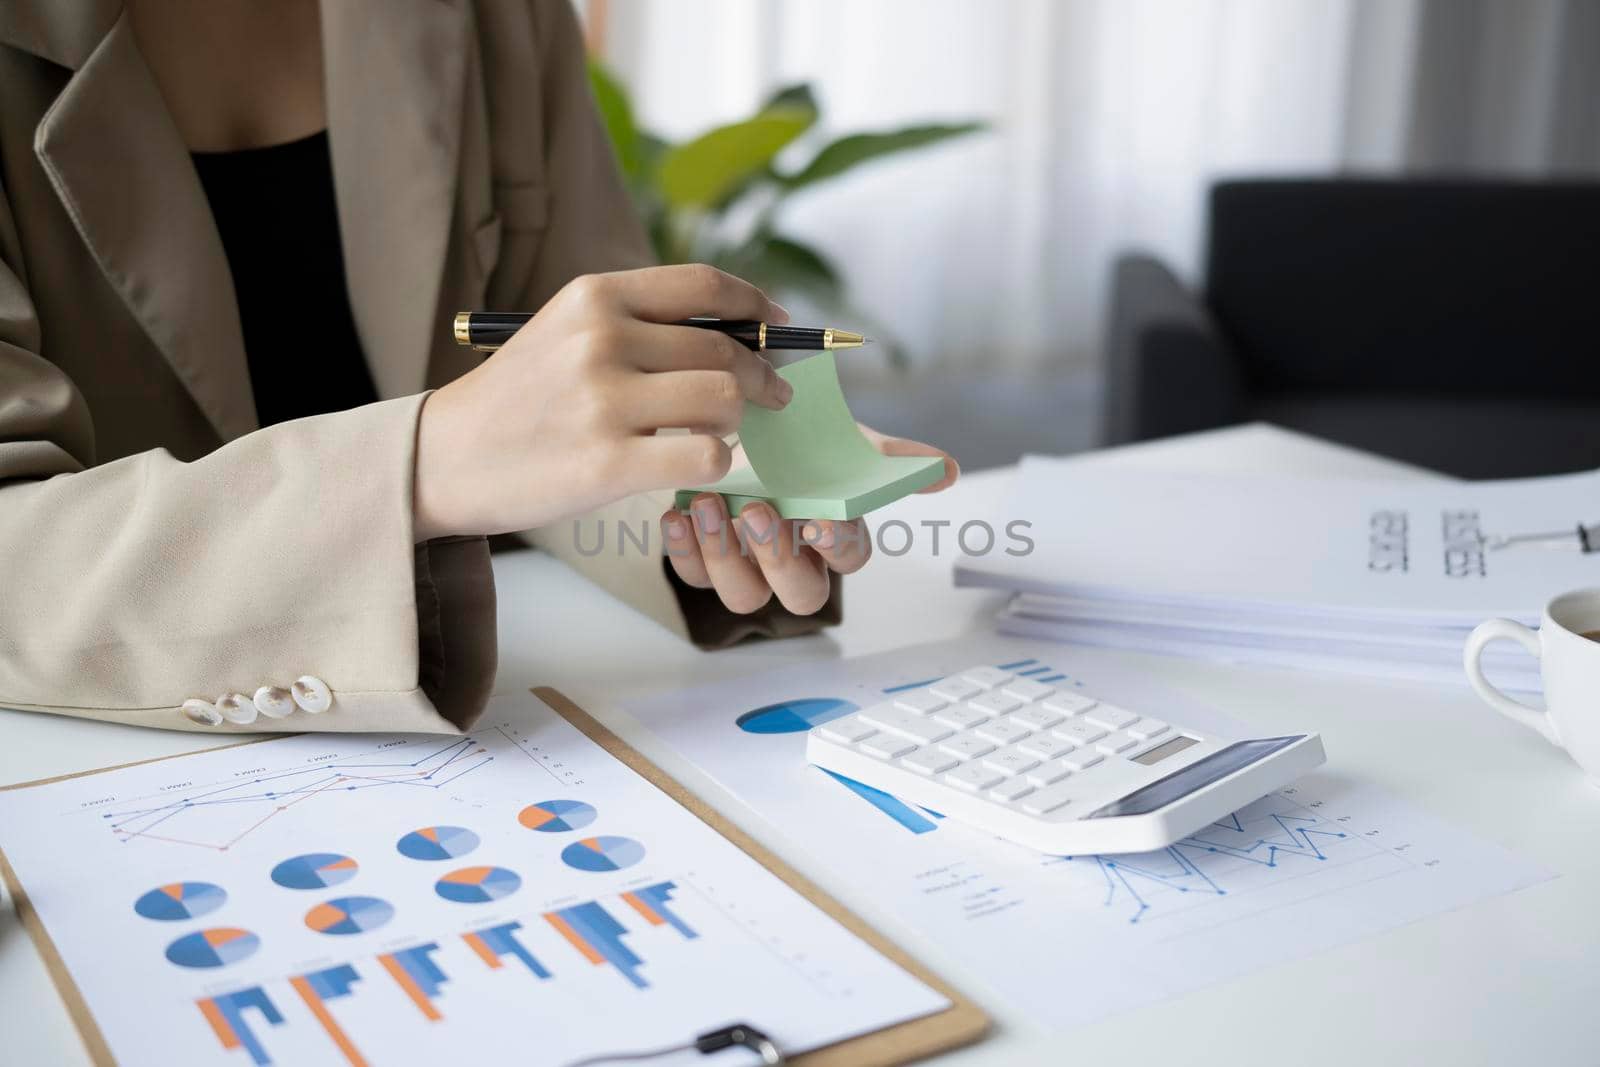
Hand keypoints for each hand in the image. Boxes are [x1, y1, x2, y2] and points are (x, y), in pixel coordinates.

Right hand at [414, 265, 791, 539]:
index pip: (704, 287)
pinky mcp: (608, 461)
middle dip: (762, 376)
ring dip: (737, 420)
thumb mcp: (565, 332)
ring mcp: (604, 400)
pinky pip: (706, 454)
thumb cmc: (518, 399)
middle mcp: (601, 338)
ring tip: (721, 431)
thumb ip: (638, 324)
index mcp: (594, 296)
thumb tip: (736, 335)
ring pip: (725, 399)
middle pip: (725, 350)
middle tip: (772, 398)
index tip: (777, 326)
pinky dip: (717, 461)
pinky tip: (696, 462)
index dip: (756, 306)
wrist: (446, 456)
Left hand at [661, 430, 957, 615]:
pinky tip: (679, 512)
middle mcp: (794, 562)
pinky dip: (684, 548)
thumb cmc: (799, 445)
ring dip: (725, 556)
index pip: (849, 555)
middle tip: (756, 512)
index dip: (836, 543)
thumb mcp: (844, 442)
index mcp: (834, 536)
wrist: (741, 430)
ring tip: (707, 506)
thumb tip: (945, 470)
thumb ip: (891, 457)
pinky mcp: (703, 562)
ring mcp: (748, 567)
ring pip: (745, 596)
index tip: (819, 519)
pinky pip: (693, 574)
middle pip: (801, 593)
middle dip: (778, 557)